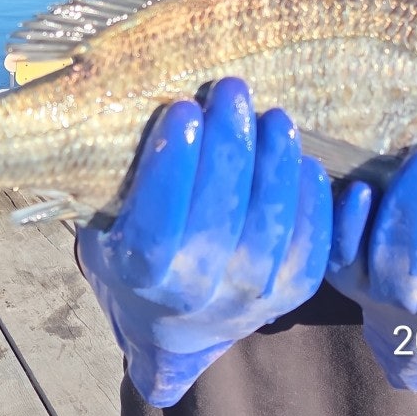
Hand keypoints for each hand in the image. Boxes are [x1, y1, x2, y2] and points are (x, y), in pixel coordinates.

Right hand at [77, 77, 331, 406]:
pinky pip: (311, 248)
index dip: (171, 170)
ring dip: (275, 168)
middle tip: (231, 91)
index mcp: (138, 274)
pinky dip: (312, 205)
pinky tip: (305, 161)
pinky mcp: (289, 293)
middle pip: (217, 220)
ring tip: (275, 117)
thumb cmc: (131, 246)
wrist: (172, 323)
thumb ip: (114, 178)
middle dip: (228, 148)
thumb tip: (121, 101)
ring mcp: (247, 296)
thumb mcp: (104, 220)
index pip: (155, 228)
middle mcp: (194, 293)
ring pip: (269, 230)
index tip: (182, 110)